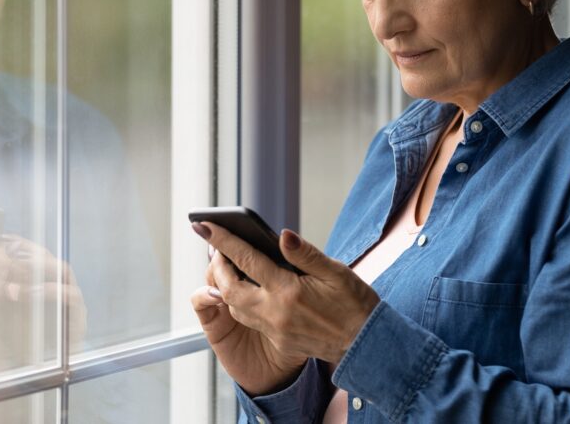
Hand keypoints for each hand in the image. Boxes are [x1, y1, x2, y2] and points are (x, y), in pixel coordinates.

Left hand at [0, 235, 87, 354]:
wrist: (40, 370)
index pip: (34, 254)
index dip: (20, 243)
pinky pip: (70, 294)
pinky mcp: (79, 314)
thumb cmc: (21, 339)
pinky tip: (32, 293)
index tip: (2, 238)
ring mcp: (72, 297)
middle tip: (9, 251)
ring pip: (62, 270)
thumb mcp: (2, 313)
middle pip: (49, 257)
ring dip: (40, 267)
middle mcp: (60, 284)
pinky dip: (50, 291)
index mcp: (42, 280)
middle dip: (30, 251)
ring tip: (18, 269)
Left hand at [189, 222, 379, 394]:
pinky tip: (248, 288)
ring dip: (225, 285)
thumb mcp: (337, 271)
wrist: (365, 345)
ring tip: (227, 264)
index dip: (223, 241)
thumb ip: (305, 254)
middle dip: (216, 266)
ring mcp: (275, 330)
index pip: (246, 260)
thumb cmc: (355, 305)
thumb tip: (282, 236)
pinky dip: (240, 301)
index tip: (204, 225)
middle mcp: (276, 313)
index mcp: (289, 292)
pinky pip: (249, 319)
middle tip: (216, 248)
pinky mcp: (278, 340)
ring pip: (235, 306)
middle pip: (228, 288)